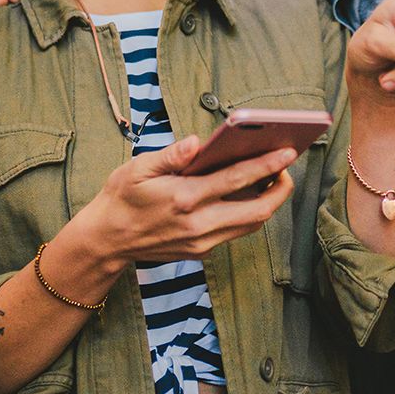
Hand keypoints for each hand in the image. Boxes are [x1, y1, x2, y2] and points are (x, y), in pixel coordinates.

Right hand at [80, 135, 296, 265]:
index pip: (235, 180)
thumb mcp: (137, 168)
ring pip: (250, 224)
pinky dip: (248, 212)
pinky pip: (235, 231)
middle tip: (287, 166)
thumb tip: (197, 142)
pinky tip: (250, 194)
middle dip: (280, 188)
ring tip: (274, 177)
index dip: (266, 165)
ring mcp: (201, 242)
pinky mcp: (201, 251)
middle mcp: (197, 224)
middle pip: (256, 210)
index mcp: (183, 198)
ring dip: (268, 202)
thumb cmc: (121, 198)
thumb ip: (171, 154)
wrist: (106, 241)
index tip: (288, 152)